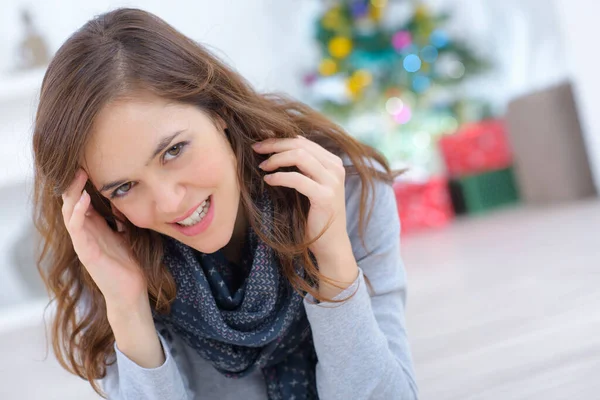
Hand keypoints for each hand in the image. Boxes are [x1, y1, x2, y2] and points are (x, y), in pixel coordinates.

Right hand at [61, 169, 146, 309]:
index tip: (89, 162)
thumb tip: (124, 195)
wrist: (132, 290)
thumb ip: (122, 216)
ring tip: (78, 175)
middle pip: (71, 202)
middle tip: (80, 162)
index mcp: (95, 227)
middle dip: (73, 182)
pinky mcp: (85, 252)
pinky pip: (76, 228)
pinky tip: (82, 198)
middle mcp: (85, 232)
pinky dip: (77, 211)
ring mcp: (83, 242)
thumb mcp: (127, 232)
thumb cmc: (130, 262)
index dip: (83, 182)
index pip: (82, 199)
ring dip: (72, 192)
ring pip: (68, 211)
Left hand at [253, 136, 351, 263]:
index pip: (303, 141)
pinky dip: (280, 177)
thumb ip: (301, 167)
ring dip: (276, 159)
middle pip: (300, 145)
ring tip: (262, 166)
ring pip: (300, 156)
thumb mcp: (309, 185)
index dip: (280, 139)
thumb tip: (278, 146)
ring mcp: (332, 182)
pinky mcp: (325, 196)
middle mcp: (336, 168)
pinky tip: (269, 180)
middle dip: (275, 144)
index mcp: (333, 162)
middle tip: (256, 149)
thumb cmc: (315, 215)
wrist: (330, 243)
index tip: (260, 141)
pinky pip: (297, 179)